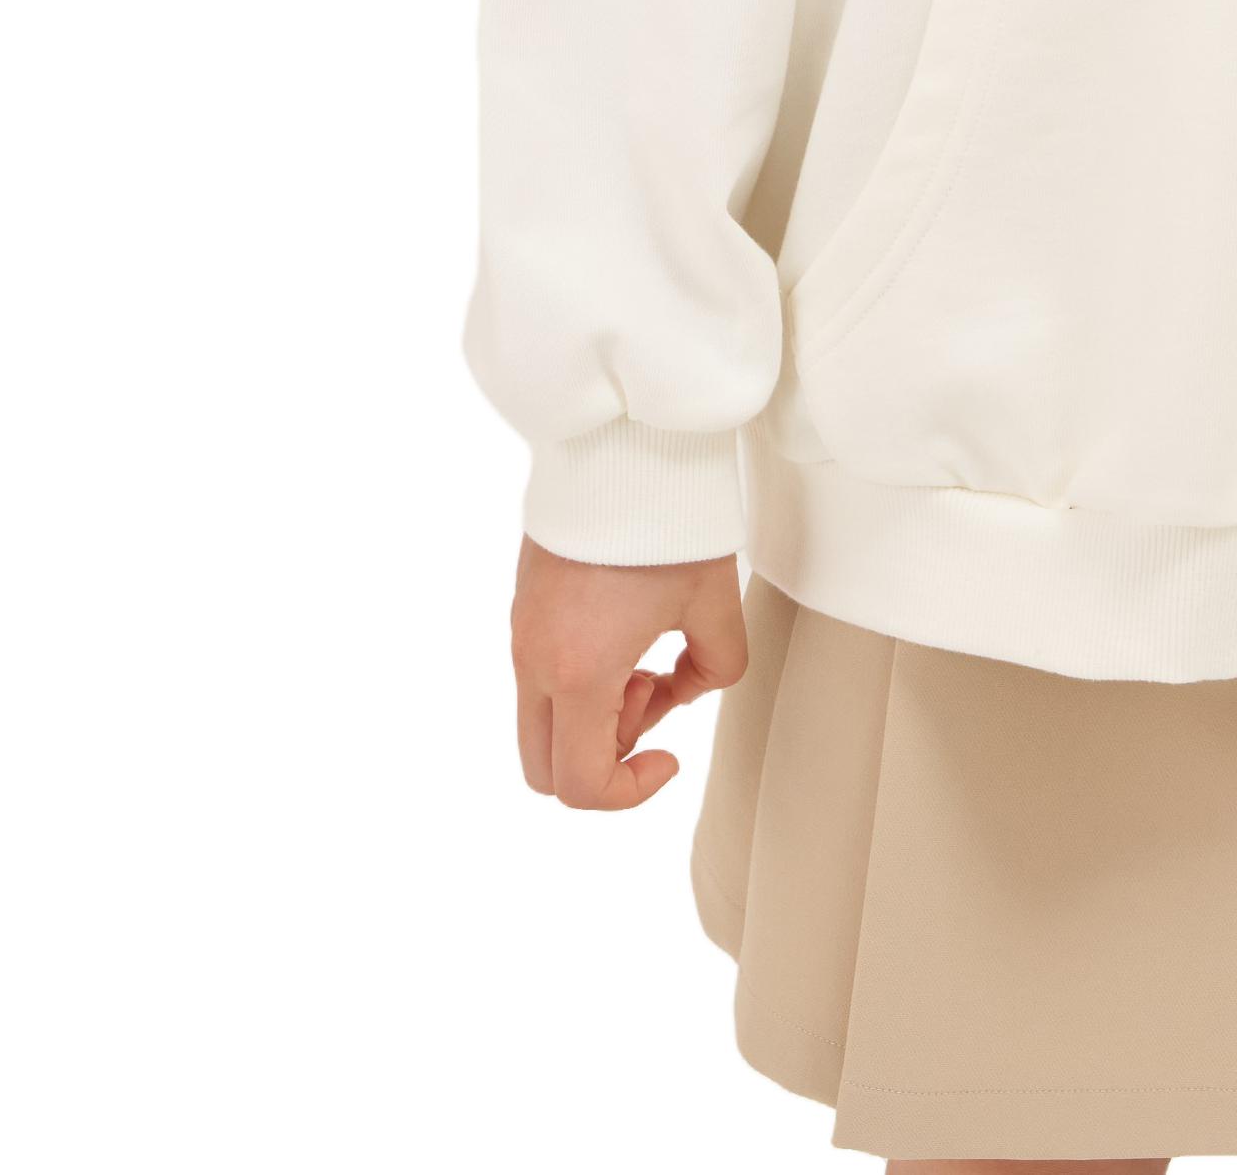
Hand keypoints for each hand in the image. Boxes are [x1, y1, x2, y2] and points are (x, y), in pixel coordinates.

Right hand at [510, 538, 747, 810]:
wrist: (622, 443)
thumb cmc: (670, 522)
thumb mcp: (715, 604)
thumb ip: (715, 667)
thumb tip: (688, 687)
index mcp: (580, 673)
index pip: (581, 785)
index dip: (631, 792)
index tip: (672, 754)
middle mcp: (535, 660)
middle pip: (545, 768)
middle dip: (603, 755)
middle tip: (651, 695)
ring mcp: (521, 632)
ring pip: (541, 720)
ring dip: (593, 713)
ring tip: (644, 651)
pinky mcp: (522, 605)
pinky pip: (539, 675)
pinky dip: (579, 678)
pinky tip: (624, 626)